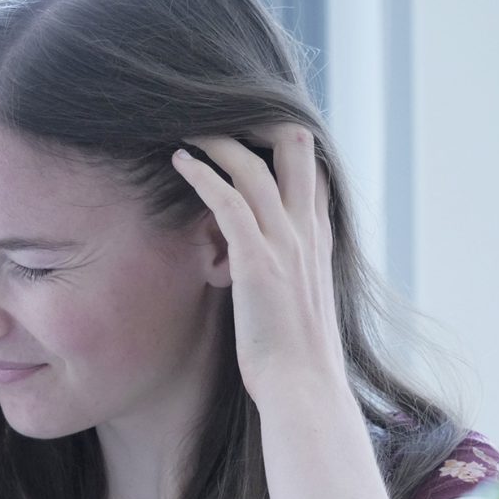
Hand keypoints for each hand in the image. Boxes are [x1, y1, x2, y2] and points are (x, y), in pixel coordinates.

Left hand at [170, 124, 348, 407]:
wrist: (304, 388)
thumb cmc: (295, 356)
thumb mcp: (297, 302)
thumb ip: (286, 273)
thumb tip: (262, 266)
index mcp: (318, 240)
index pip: (310, 170)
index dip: (282, 142)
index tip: (249, 130)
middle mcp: (306, 233)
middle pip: (295, 149)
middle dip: (259, 121)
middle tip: (221, 110)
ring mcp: (285, 244)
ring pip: (255, 168)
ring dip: (219, 140)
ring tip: (189, 126)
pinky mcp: (257, 261)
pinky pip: (229, 202)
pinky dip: (203, 174)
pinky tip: (180, 160)